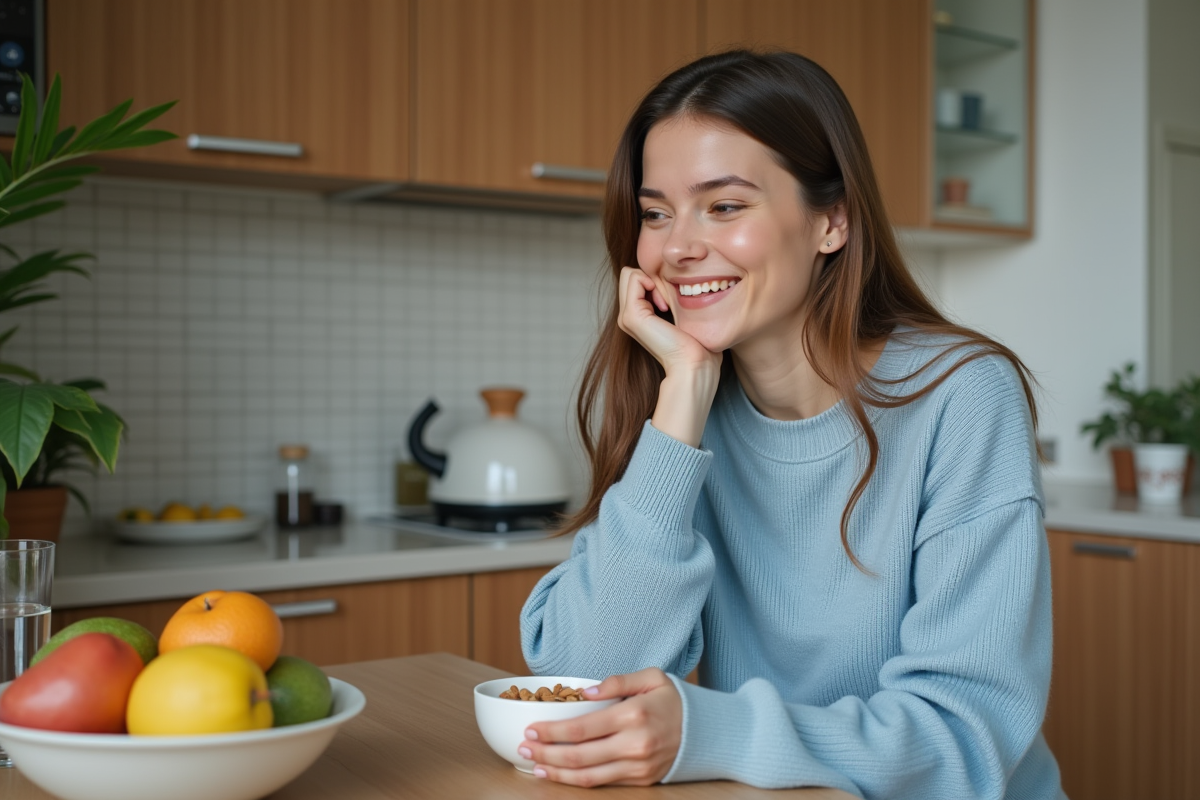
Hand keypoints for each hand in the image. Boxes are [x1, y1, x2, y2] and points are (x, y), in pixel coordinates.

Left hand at [518, 668, 682, 787]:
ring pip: (587, 776)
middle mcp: (635, 745)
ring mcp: (637, 767)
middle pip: (579, 756)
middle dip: (546, 754)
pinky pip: (602, 783)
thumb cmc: (675, 700)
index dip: (552, 731)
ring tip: (534, 766)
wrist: (708, 732)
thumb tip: (583, 693)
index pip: (582, 727)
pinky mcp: (640, 781)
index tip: (531, 729)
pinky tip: (559, 775)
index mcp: (634, 715)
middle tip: (524, 748)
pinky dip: (577, 781)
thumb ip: (616, 681)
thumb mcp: (651, 677)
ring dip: (556, 773)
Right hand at [617, 267, 721, 446]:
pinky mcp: (631, 316)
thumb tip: (678, 279)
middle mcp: (628, 317)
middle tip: (668, 300)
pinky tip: (664, 304)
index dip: (655, 280)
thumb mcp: (681, 314)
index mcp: (638, 317)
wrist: (693, 366)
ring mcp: (626, 317)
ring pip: (630, 274)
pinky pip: (634, 278)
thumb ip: (672, 297)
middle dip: (651, 277)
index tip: (672, 301)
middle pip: (630, 275)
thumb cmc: (696, 345)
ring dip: (652, 279)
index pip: (637, 279)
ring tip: (666, 303)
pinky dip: (650, 281)